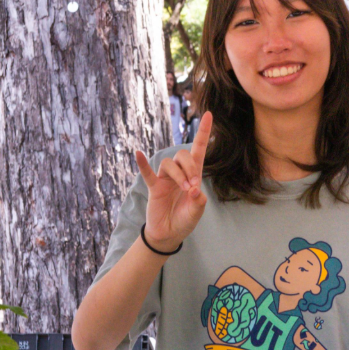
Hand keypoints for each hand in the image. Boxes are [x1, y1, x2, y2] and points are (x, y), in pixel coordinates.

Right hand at [135, 112, 211, 252]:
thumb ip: (198, 203)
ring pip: (169, 163)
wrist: (168, 234)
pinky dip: (143, 164)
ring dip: (178, 174)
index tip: (209, 115)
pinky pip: (147, 173)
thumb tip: (194, 190)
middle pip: (183, 155)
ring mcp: (165, 179)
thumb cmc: (184, 220)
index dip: (204, 132)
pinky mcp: (153, 187)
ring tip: (184, 189)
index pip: (199, 149)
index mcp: (193, 175)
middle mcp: (179, 173)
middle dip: (190, 167)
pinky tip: (139, 154)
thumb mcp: (195, 214)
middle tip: (193, 186)